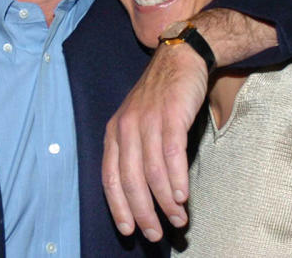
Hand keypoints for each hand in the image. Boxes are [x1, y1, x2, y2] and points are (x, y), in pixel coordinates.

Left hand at [102, 42, 207, 241]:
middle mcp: (126, 127)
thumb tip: (146, 193)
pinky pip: (170, 153)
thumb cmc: (162, 95)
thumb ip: (137, 152)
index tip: (128, 230)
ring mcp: (147, 120)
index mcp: (114, 132)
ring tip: (178, 219)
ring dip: (165, 201)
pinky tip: (181, 195)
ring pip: (151, 171)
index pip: (110, 177)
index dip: (118, 206)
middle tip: (155, 233)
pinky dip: (175, 178)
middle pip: (130, 179)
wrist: (180, 57)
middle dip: (142, 211)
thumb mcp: (139, 121)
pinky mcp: (170, 115)